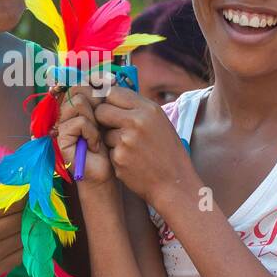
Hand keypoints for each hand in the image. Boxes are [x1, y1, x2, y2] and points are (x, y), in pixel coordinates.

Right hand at [0, 185, 23, 276]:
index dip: (24, 194)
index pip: (10, 201)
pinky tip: (19, 234)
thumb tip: (14, 186)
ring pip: (23, 236)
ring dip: (28, 225)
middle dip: (28, 209)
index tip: (30, 190)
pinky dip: (24, 242)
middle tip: (32, 203)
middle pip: (19, 218)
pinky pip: (21, 254)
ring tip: (27, 217)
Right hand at [54, 84, 114, 186]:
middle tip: (105, 117)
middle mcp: (67, 111)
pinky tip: (95, 144)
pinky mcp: (61, 138)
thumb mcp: (110, 117)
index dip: (94, 78)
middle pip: (77, 88)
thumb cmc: (111, 145)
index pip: (80, 81)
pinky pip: (79, 122)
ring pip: (78, 103)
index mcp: (78, 104)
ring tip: (100, 134)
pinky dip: (91, 132)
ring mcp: (63, 123)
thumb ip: (106, 98)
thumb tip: (109, 78)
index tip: (111, 80)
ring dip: (95, 118)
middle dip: (96, 98)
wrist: (107, 171)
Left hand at [94, 85, 195, 205]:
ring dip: (110, 139)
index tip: (109, 108)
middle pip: (101, 110)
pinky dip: (115, 155)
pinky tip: (131, 161)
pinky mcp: (119, 157)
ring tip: (131, 149)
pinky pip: (107, 150)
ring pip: (102, 132)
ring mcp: (126, 140)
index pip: (114, 93)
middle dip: (103, 119)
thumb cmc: (167, 152)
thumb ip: (138, 108)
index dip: (108, 101)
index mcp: (149, 109)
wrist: (174, 183)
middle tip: (112, 128)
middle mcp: (137, 121)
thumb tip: (111, 95)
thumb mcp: (159, 122)